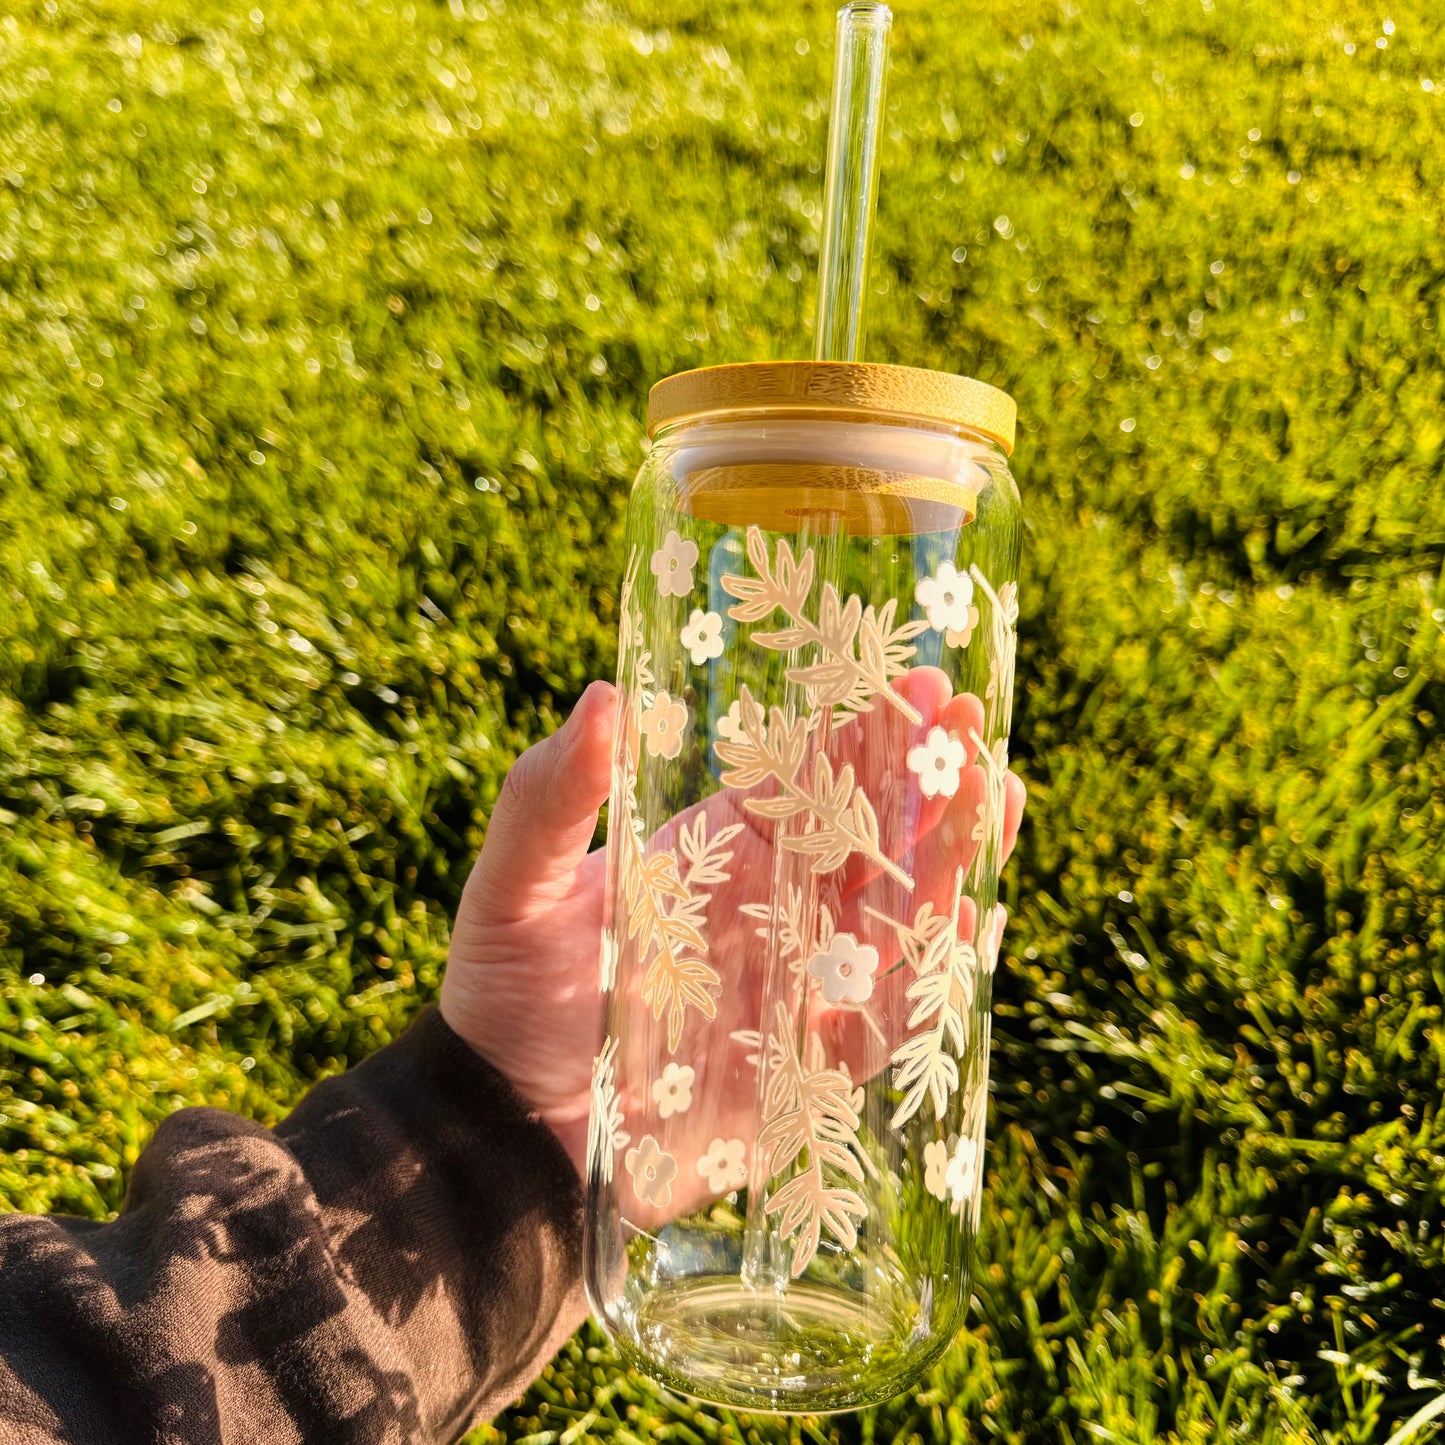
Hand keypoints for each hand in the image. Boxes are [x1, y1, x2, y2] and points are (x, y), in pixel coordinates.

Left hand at [441, 676, 1025, 1180]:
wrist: (503, 1136)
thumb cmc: (503, 1001)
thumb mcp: (514, 890)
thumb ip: (549, 798)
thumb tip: (600, 693)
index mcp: (718, 856)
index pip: (806, 783)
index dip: (860, 735)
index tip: (911, 684)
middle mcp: (771, 913)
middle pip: (869, 840)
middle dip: (926, 782)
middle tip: (974, 726)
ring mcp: (796, 988)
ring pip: (894, 919)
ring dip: (948, 860)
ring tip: (998, 796)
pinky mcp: (806, 1069)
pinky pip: (884, 1023)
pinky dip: (927, 978)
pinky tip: (965, 924)